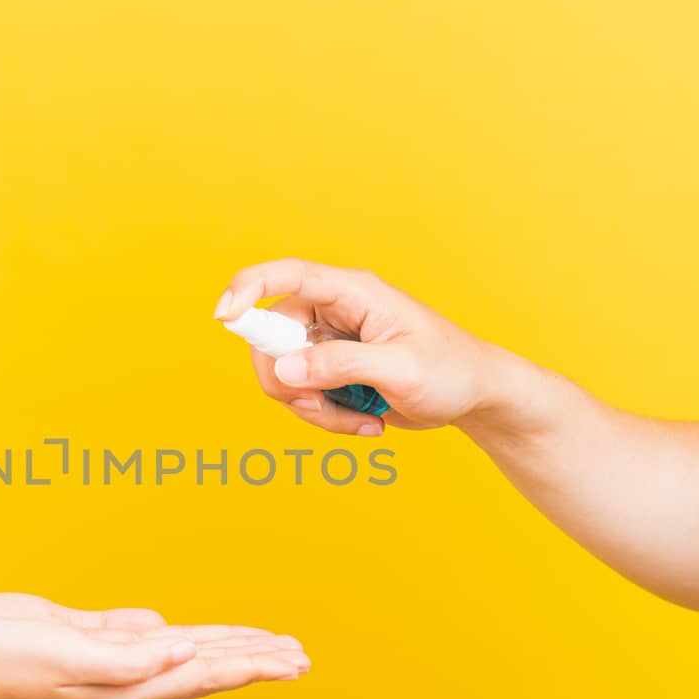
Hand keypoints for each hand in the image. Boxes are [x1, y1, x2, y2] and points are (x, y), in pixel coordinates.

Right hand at [0, 604, 309, 698]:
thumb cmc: (2, 660)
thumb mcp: (67, 653)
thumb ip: (125, 655)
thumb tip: (180, 649)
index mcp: (126, 690)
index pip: (205, 674)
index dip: (252, 666)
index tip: (293, 662)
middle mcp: (124, 683)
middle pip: (204, 668)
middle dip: (253, 660)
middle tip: (299, 655)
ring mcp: (106, 664)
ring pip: (180, 654)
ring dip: (223, 649)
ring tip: (264, 646)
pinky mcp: (85, 641)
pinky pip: (143, 638)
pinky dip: (174, 636)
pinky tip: (188, 634)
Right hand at [215, 258, 507, 435]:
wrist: (474, 396)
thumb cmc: (451, 371)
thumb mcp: (400, 369)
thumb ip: (341, 364)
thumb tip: (285, 367)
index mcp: (353, 292)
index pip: (288, 275)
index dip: (248, 288)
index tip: (223, 315)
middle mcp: (334, 311)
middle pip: (271, 338)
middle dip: (287, 383)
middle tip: (320, 408)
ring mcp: (330, 342)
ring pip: (283, 374)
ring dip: (312, 408)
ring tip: (360, 421)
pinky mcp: (331, 370)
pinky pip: (301, 395)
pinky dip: (324, 417)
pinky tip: (365, 423)